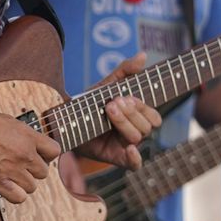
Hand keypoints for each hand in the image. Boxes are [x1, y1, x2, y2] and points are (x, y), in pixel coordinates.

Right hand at [0, 108, 59, 204]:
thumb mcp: (7, 121)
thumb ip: (21, 134)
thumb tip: (27, 141)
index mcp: (28, 136)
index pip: (54, 151)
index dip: (47, 156)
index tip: (39, 156)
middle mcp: (24, 154)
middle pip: (43, 172)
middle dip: (33, 171)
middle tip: (21, 168)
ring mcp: (12, 169)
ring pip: (32, 187)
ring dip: (23, 184)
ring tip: (11, 178)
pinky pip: (18, 198)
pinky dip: (15, 195)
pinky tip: (7, 188)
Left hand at [77, 54, 160, 169]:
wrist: (67, 120)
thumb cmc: (90, 103)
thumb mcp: (106, 84)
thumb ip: (125, 71)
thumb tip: (143, 55)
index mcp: (138, 116)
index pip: (153, 115)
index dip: (142, 106)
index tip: (126, 96)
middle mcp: (136, 131)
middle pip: (147, 126)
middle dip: (131, 113)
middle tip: (112, 103)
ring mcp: (127, 145)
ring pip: (138, 137)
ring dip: (125, 123)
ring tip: (108, 110)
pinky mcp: (116, 158)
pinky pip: (134, 164)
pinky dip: (135, 158)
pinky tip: (128, 148)